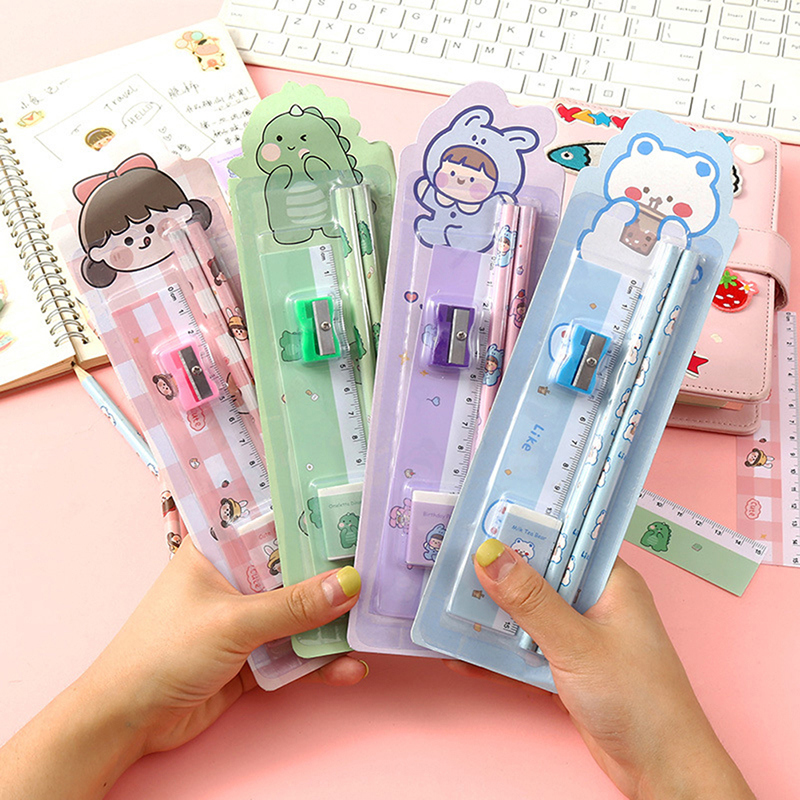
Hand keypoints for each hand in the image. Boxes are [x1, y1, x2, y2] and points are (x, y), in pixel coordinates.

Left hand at [0, 537, 364, 799]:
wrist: (128, 723)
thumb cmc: (163, 652)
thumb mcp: (233, 622)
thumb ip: (293, 606)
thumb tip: (349, 584)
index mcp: (218, 550)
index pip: (269, 520)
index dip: (309, 516)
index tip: (353, 510)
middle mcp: (235, 579)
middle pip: (293, 569)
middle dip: (332, 574)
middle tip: (377, 570)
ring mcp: (245, 619)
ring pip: (299, 613)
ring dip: (331, 625)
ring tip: (368, 629)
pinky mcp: (253, 657)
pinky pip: (294, 652)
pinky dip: (319, 660)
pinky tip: (347, 668)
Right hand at [448, 542, 753, 799]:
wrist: (662, 771)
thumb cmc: (641, 702)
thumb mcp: (577, 644)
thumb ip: (531, 601)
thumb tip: (492, 555)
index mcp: (611, 581)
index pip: (564, 538)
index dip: (524, 526)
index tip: (481, 517)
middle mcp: (595, 602)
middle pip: (538, 575)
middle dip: (499, 572)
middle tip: (452, 560)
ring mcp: (580, 635)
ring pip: (527, 613)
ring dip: (493, 615)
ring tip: (447, 604)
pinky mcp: (568, 666)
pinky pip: (524, 650)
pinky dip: (497, 653)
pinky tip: (463, 654)